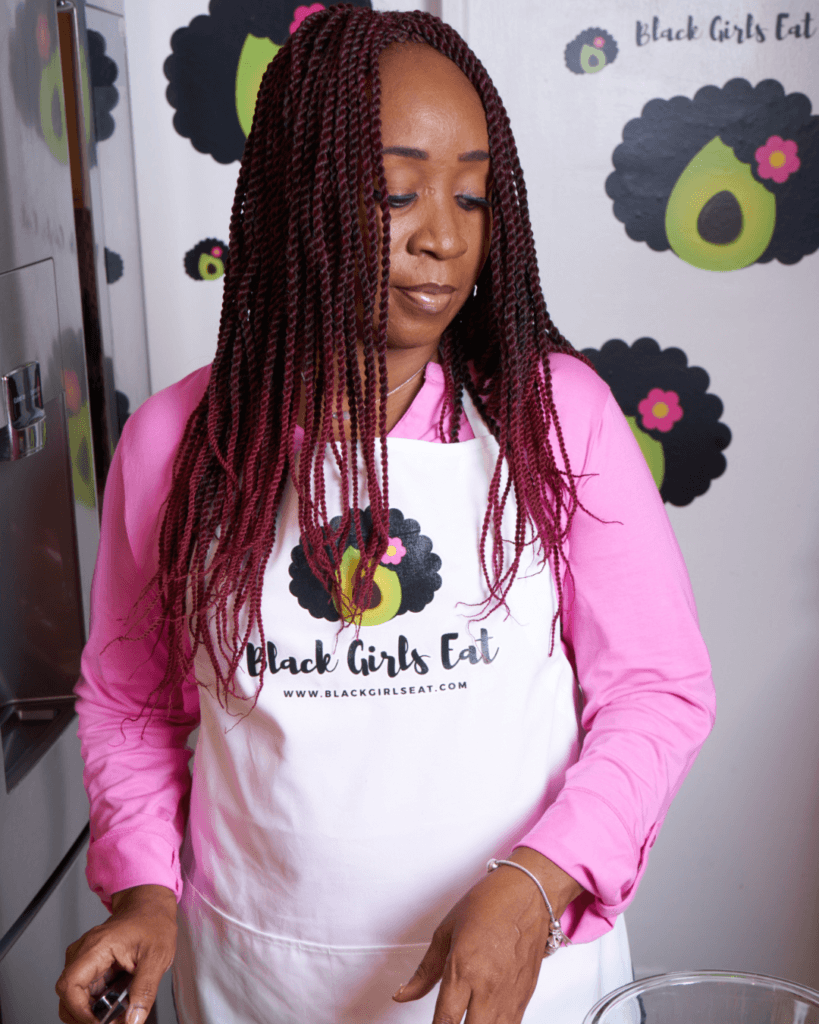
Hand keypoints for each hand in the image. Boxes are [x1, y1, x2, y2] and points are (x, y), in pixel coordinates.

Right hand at [56, 884, 176, 1023]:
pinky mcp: (90, 965)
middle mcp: (85, 952)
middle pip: (67, 995)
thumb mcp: (158, 956)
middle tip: (111, 1021)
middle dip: (85, 1015)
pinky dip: (97, 1004)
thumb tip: (134, 1020)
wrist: (151, 908)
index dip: (80, 1011)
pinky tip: (115, 1004)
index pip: (70, 985)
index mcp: (98, 946)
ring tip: (116, 1014)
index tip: (99, 1022)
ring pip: (75, 996)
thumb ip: (145, 990)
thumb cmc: (153, 923)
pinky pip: (85, 991)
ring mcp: (85, 958)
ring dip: (92, 1011)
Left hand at [393, 848, 582, 1023]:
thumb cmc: (490, 903)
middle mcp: (488, 986)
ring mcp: (509, 995)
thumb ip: (425, 971)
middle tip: (447, 1022)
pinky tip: (483, 1019)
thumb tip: (402, 995)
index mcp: (464, 967)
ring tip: (466, 1018)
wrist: (529, 892)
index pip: (444, 1021)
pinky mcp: (525, 997)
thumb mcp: (447, 930)